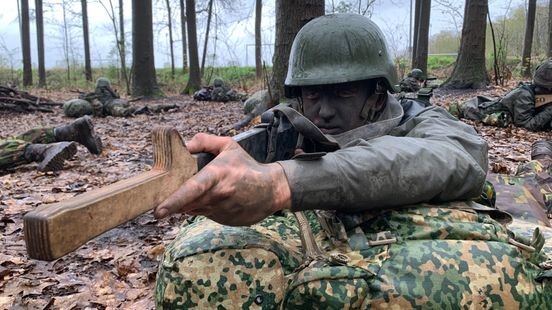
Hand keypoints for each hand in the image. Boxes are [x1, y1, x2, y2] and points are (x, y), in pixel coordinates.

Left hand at [153, 133, 291, 225]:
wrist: (272, 189)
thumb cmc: (248, 166)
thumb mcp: (229, 146)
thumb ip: (205, 141)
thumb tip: (184, 146)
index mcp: (218, 175)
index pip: (192, 190)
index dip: (174, 201)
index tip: (159, 211)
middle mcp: (219, 195)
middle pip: (189, 203)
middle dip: (178, 201)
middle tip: (174, 196)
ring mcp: (222, 210)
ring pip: (196, 209)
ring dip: (194, 202)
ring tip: (212, 190)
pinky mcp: (225, 221)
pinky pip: (207, 214)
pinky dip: (206, 207)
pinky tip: (220, 199)